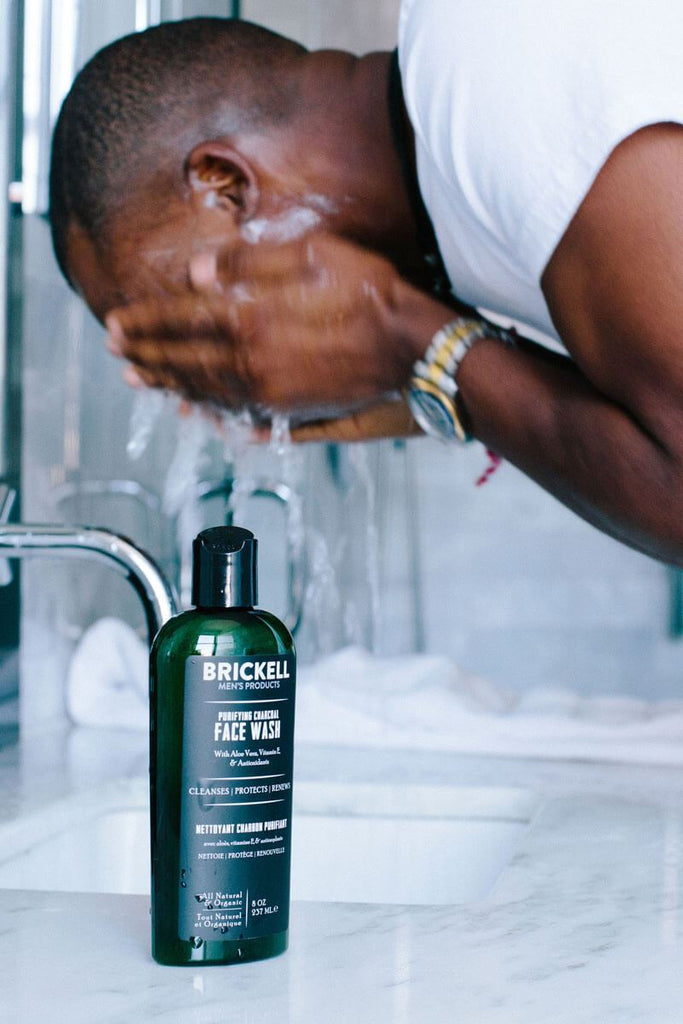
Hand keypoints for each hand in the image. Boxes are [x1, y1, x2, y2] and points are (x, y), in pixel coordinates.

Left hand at [106, 233, 447, 434]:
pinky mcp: (296, 411)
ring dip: (171, 386)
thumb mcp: (310, 256)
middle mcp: (254, 365)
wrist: (417, 347)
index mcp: (251, 322)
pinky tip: (202, 414)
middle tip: (115, 355)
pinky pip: (242, 414)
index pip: (180, 323)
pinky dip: (214, 411)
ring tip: (142, 382)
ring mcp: (274, 394)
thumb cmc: (369, 292)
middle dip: (146, 356)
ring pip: (209, 392)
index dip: (143, 323)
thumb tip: (194, 273)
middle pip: (186, 363)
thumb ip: (248, 266)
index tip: (113, 324)